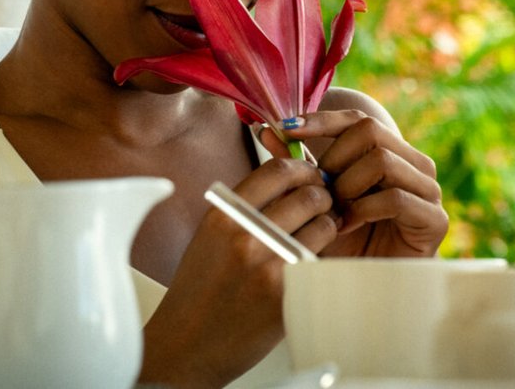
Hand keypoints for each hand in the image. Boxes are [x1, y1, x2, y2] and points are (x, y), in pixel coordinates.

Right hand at [138, 157, 335, 387]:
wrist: (185, 345)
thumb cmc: (199, 290)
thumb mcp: (212, 235)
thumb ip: (246, 206)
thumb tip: (292, 180)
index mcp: (224, 214)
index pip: (277, 171)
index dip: (303, 168)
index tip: (311, 175)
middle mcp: (245, 235)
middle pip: (308, 195)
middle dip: (323, 196)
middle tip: (324, 205)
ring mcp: (268, 265)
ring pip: (323, 225)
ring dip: (328, 225)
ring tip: (319, 233)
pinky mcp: (286, 293)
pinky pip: (321, 260)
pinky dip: (323, 256)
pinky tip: (313, 260)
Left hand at [266, 108, 447, 258]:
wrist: (367, 290)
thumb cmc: (341, 243)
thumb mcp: (315, 201)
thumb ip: (297, 166)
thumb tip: (267, 130)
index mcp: (390, 153)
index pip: (358, 119)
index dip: (322, 120)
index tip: (286, 127)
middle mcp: (413, 165)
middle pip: (371, 130)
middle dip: (334, 158)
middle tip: (319, 189)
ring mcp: (428, 190)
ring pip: (382, 160)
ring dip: (348, 185)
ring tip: (334, 211)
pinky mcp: (435, 219)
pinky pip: (395, 197)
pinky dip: (364, 210)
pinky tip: (348, 226)